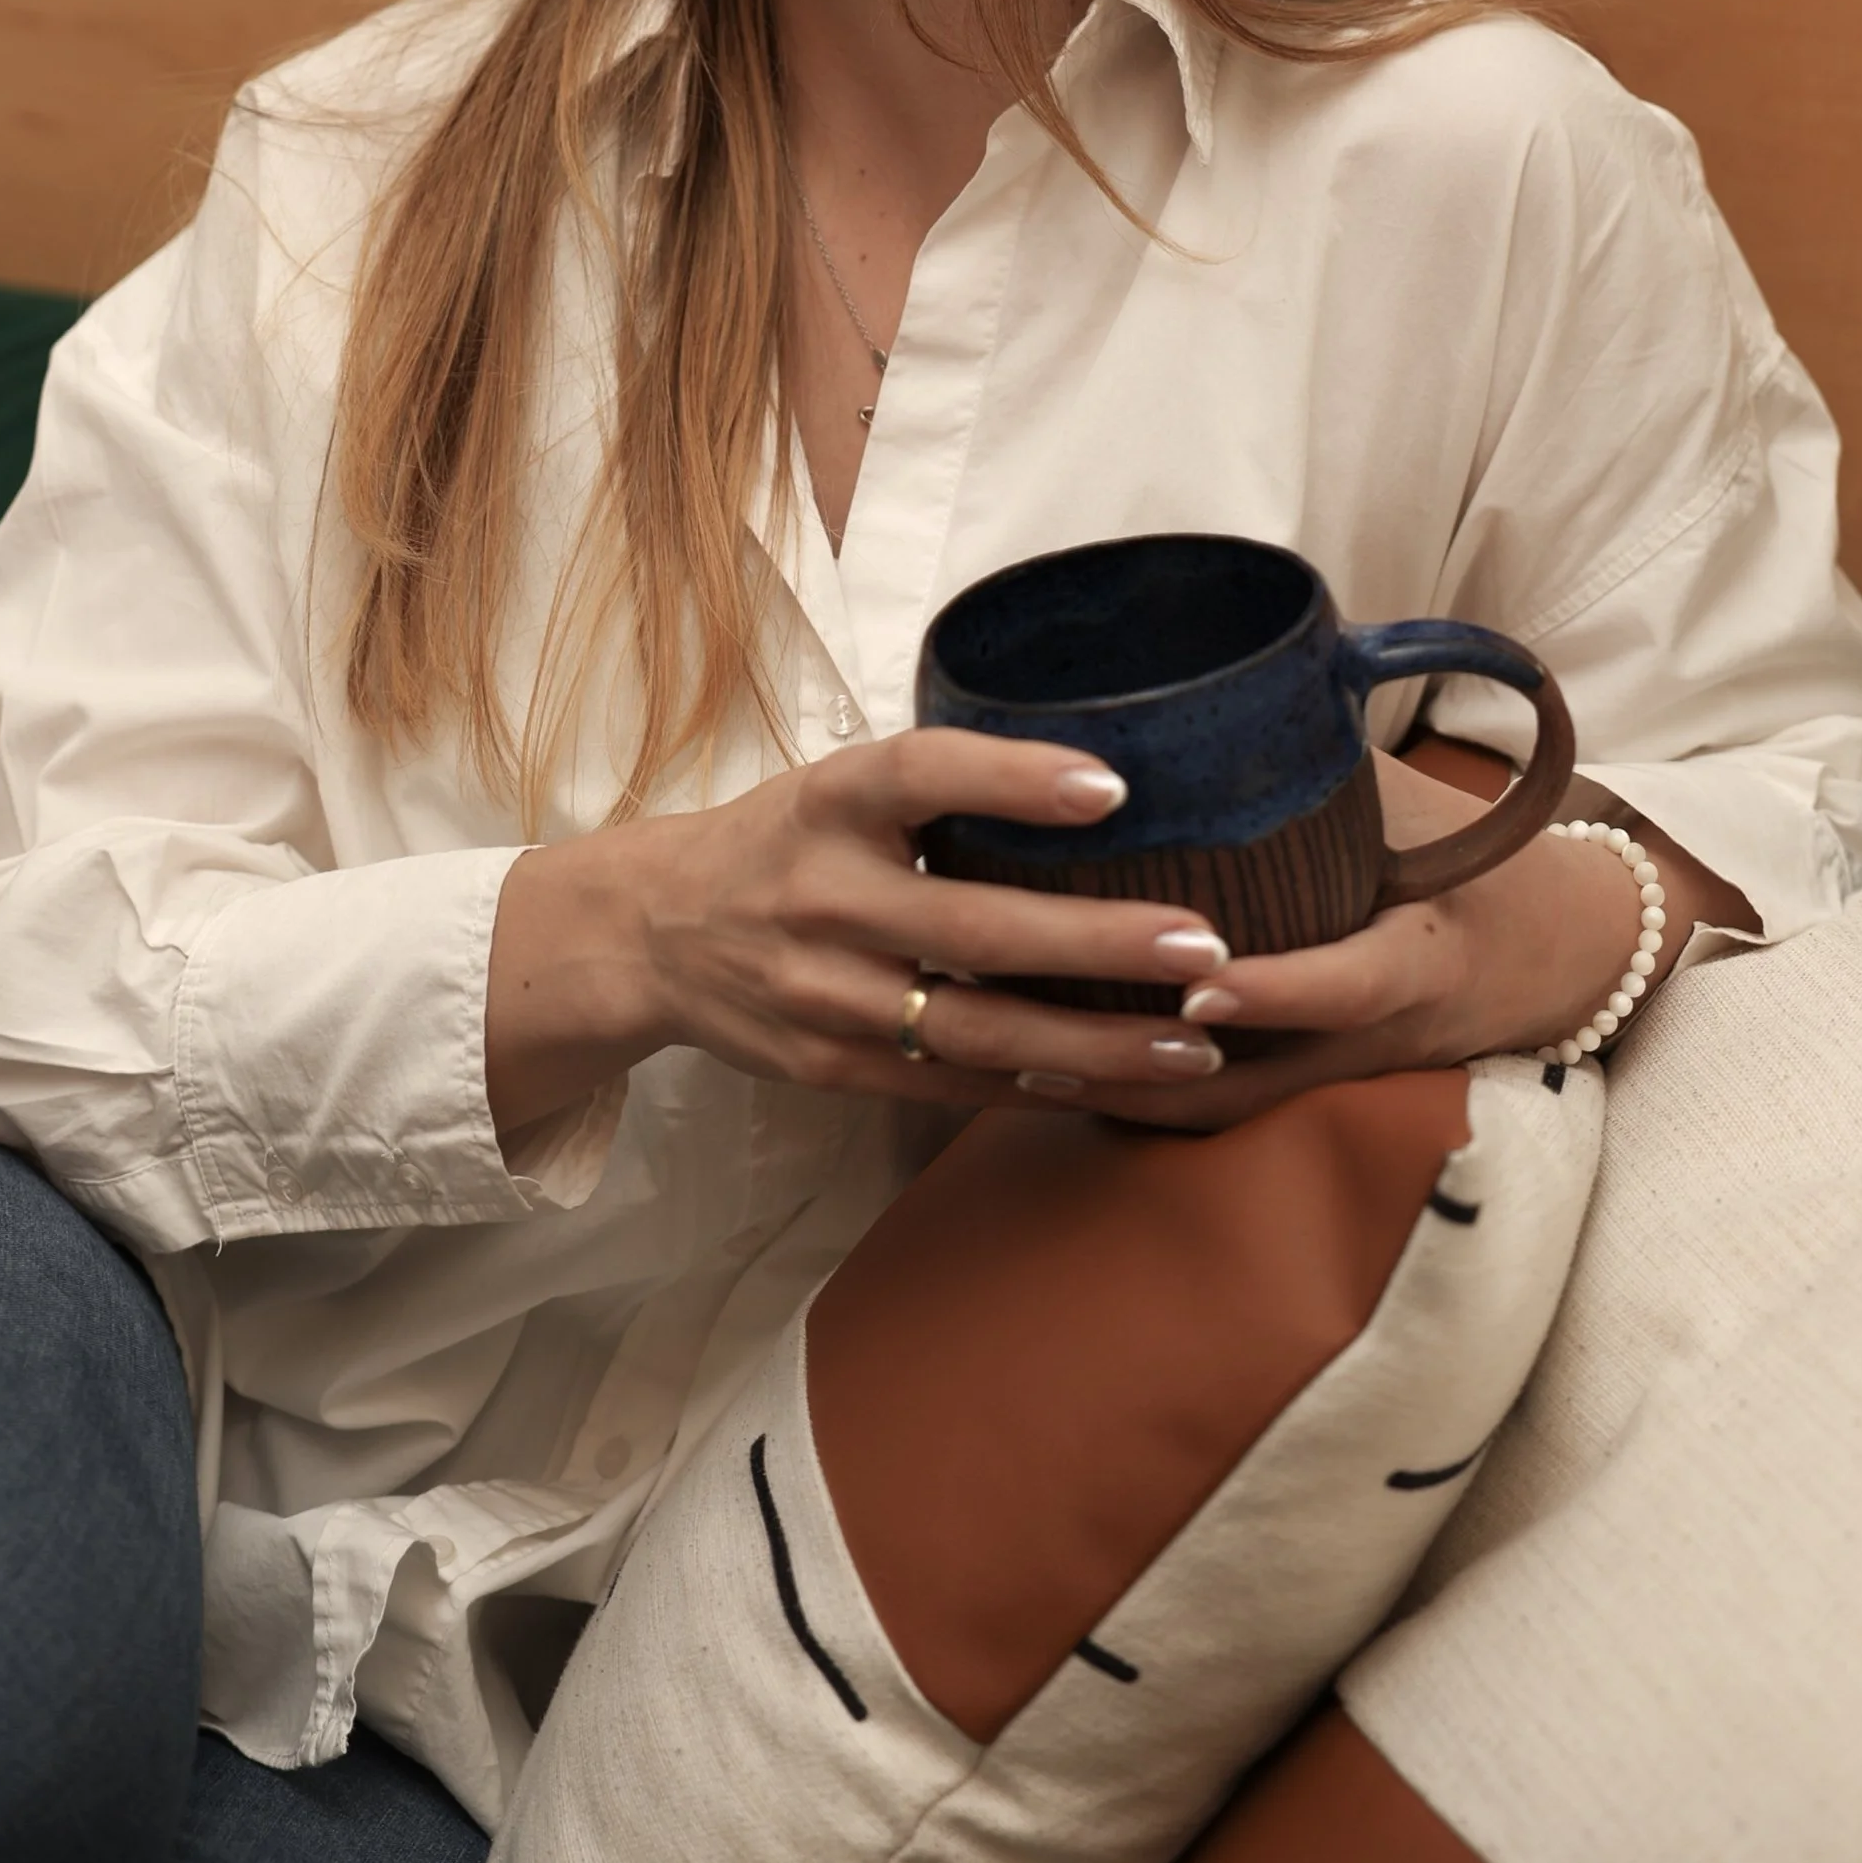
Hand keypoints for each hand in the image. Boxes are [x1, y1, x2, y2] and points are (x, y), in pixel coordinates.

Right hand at [486, 728, 1242, 1134]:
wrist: (655, 934)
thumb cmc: (785, 842)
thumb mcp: (842, 785)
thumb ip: (946, 787)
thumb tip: (1115, 780)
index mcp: (829, 801)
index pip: (921, 774)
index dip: (1014, 777)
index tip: (1115, 786)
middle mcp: (822, 896)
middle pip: (973, 928)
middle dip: (1100, 945)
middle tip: (1206, 947)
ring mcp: (824, 994)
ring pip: (977, 1031)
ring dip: (1096, 1044)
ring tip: (1196, 1043)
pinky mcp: (832, 1067)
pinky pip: (953, 1086)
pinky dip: (1042, 1088)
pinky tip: (1123, 1086)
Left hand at [1056, 751, 1738, 1133]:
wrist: (1548, 956)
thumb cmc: (1463, 855)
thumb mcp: (1413, 803)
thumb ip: (1321, 753)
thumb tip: (1212, 670)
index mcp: (1418, 957)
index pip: (1350, 986)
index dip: (1278, 992)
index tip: (1201, 981)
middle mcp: (1372, 1037)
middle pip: (1256, 1079)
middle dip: (1150, 1061)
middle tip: (1041, 1027)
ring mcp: (1333, 1077)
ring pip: (1217, 1111)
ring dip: (1121, 1089)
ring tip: (1015, 1056)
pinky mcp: (1300, 1091)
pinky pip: (1208, 1114)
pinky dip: (1132, 1096)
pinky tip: (1040, 1071)